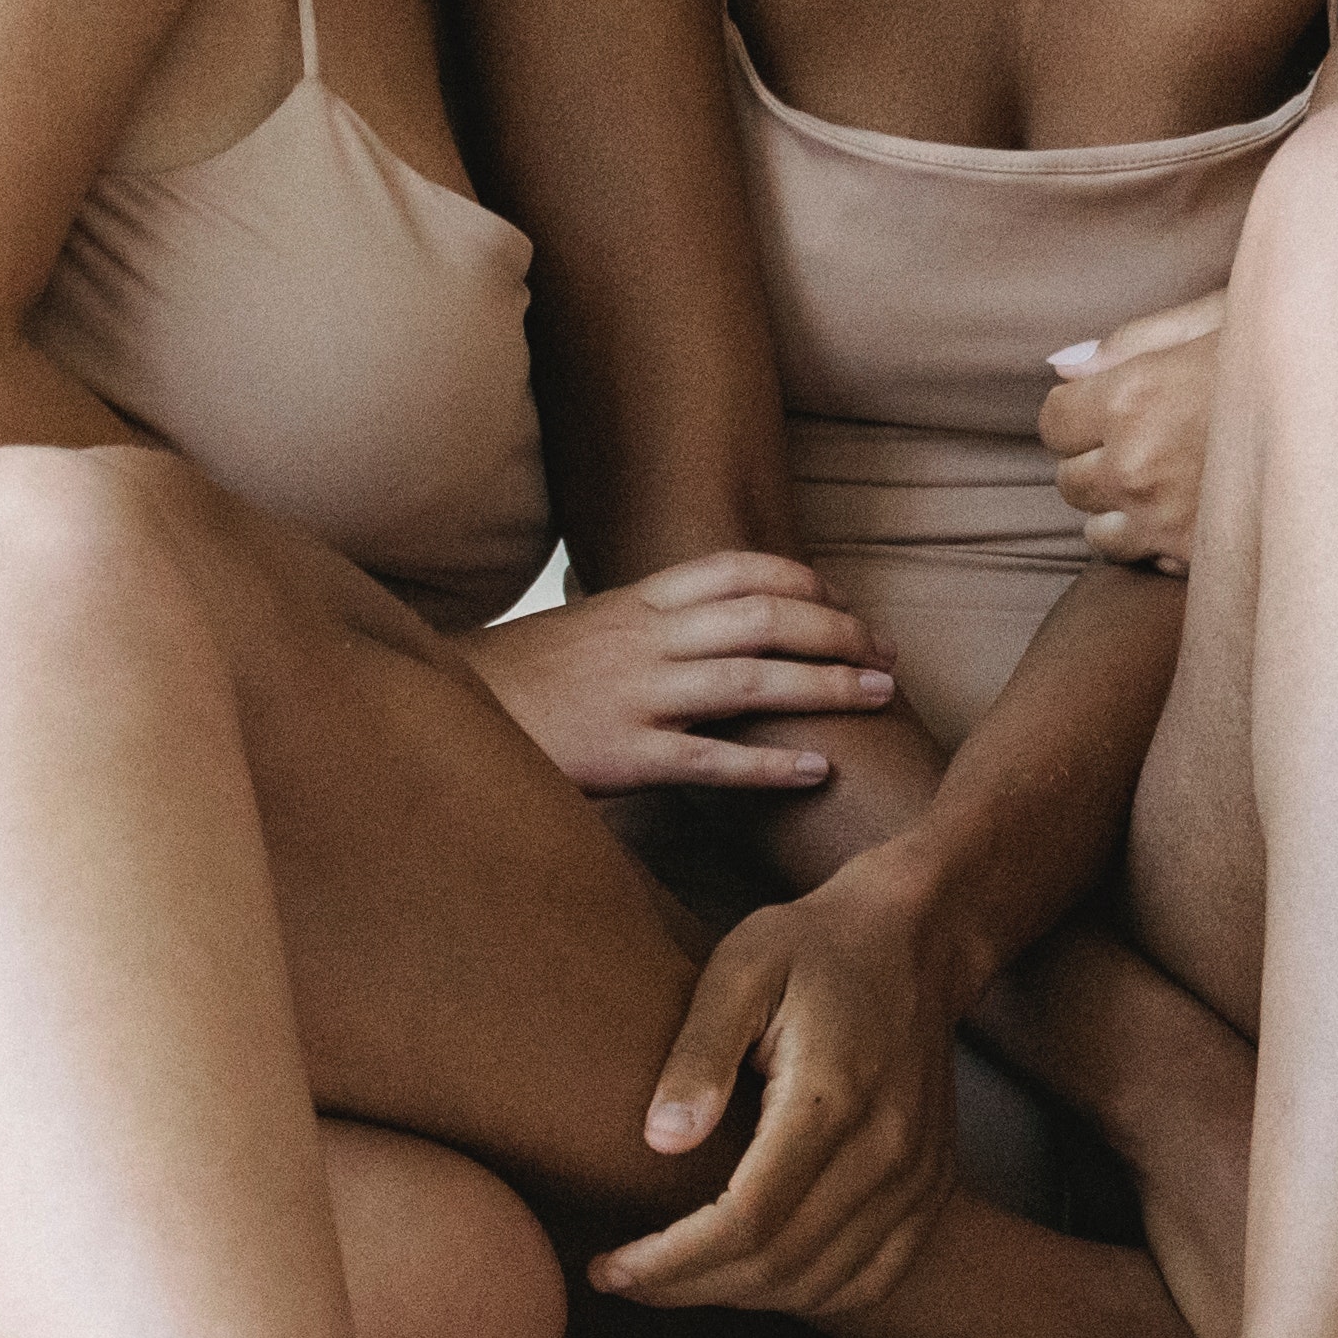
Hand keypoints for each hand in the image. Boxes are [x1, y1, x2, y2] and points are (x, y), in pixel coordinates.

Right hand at [461, 550, 899, 795]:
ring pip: (751, 682)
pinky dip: (769, 766)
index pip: (738, 568)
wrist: (452, 710)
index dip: (804, 579)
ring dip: (825, 686)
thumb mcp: (586, 624)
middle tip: (885, 652)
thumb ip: (649, 619)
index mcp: (638, 602)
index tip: (844, 599)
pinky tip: (816, 769)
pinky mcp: (624, 757)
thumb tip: (712, 620)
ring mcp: (637, 698)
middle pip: (764, 617)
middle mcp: (646, 640)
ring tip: (877, 694)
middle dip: (837, 629)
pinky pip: (711, 760)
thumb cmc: (524, 675)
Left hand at [587, 860, 980, 1317]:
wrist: (914, 942)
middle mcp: (887, 1148)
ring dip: (737, 1297)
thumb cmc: (812, 950)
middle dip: (687, 1287)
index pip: (745, 1219)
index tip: (606, 1268)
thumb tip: (661, 1141)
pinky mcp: (932, 1190)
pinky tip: (749, 1279)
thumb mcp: (739, 969)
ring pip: (822, 1283)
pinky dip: (805, 1297)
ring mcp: (919, 1176)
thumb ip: (698, 1052)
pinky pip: (872, 1279)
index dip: (669, 1261)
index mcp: (832, 1095)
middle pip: (779, 1263)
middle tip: (619, 1278)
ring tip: (671, 1277)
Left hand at [1038, 294, 1225, 572]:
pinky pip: (1148, 563)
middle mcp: (1139, 464)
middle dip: (1099, 462)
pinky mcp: (1201, 561)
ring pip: (1100, 533)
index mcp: (1133, 395)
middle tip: (1152, 442)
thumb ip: (1132, 342)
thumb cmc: (1294, 344)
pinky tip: (1200, 514)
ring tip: (1173, 483)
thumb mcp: (1213, 319)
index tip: (1108, 408)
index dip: (1077, 414)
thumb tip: (1063, 365)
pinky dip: (1162, 545)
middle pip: (1070, 482)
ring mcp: (1167, 520)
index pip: (1053, 422)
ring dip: (1125, 511)